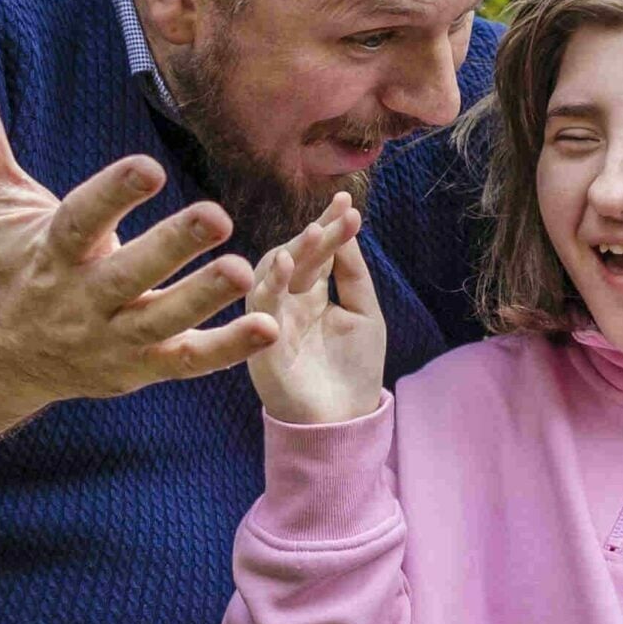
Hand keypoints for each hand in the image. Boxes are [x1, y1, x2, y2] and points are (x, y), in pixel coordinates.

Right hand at [0, 63, 274, 403]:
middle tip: (217, 216)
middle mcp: (82, 298)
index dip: (112, 195)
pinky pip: (187, 361)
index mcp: (51, 253)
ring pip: (162, 321)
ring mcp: (113, 338)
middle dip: (170, 248)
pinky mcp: (141, 367)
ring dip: (204, 298)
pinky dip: (228, 350)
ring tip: (247, 270)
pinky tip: (269, 326)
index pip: (80, 221)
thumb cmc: (5, 259)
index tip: (148, 167)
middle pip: (128, 274)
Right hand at [245, 194, 384, 425]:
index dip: (330, 226)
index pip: (318, 252)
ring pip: (271, 274)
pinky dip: (268, 283)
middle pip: (295, 257)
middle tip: (337, 213)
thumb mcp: (364, 314)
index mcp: (311, 294)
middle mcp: (288, 302)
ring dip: (292, 250)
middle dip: (315, 233)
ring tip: (314, 231)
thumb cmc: (353, 371)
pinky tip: (283, 263)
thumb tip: (346, 231)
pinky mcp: (259, 340)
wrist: (343, 422)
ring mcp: (271, 319)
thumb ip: (353, 275)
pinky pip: (258, 306)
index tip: (346, 200)